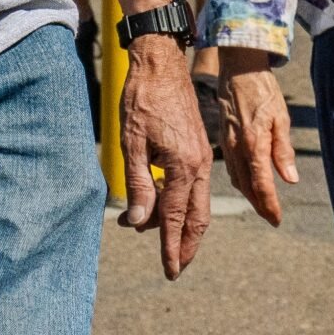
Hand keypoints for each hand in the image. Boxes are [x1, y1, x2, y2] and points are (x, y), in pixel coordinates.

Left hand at [118, 34, 212, 277]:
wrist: (160, 64)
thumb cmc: (142, 100)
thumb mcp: (132, 144)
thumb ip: (139, 185)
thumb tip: (139, 222)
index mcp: (184, 165)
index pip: (178, 218)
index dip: (173, 247)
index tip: (170, 270)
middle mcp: (199, 165)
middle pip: (198, 217)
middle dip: (187, 244)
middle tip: (176, 267)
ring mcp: (201, 156)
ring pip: (197, 202)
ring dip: (179, 223)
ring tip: (152, 233)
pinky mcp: (198, 148)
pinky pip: (193, 185)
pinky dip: (180, 201)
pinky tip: (160, 203)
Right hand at [217, 46, 298, 223]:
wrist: (238, 69)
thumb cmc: (263, 91)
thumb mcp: (281, 118)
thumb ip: (283, 150)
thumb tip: (290, 179)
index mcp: (253, 143)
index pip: (262, 184)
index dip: (270, 205)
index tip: (277, 219)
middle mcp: (237, 148)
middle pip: (247, 187)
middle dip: (260, 205)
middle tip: (272, 218)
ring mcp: (227, 144)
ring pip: (237, 179)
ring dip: (249, 195)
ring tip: (262, 205)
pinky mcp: (223, 139)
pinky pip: (231, 168)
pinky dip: (240, 181)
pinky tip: (248, 183)